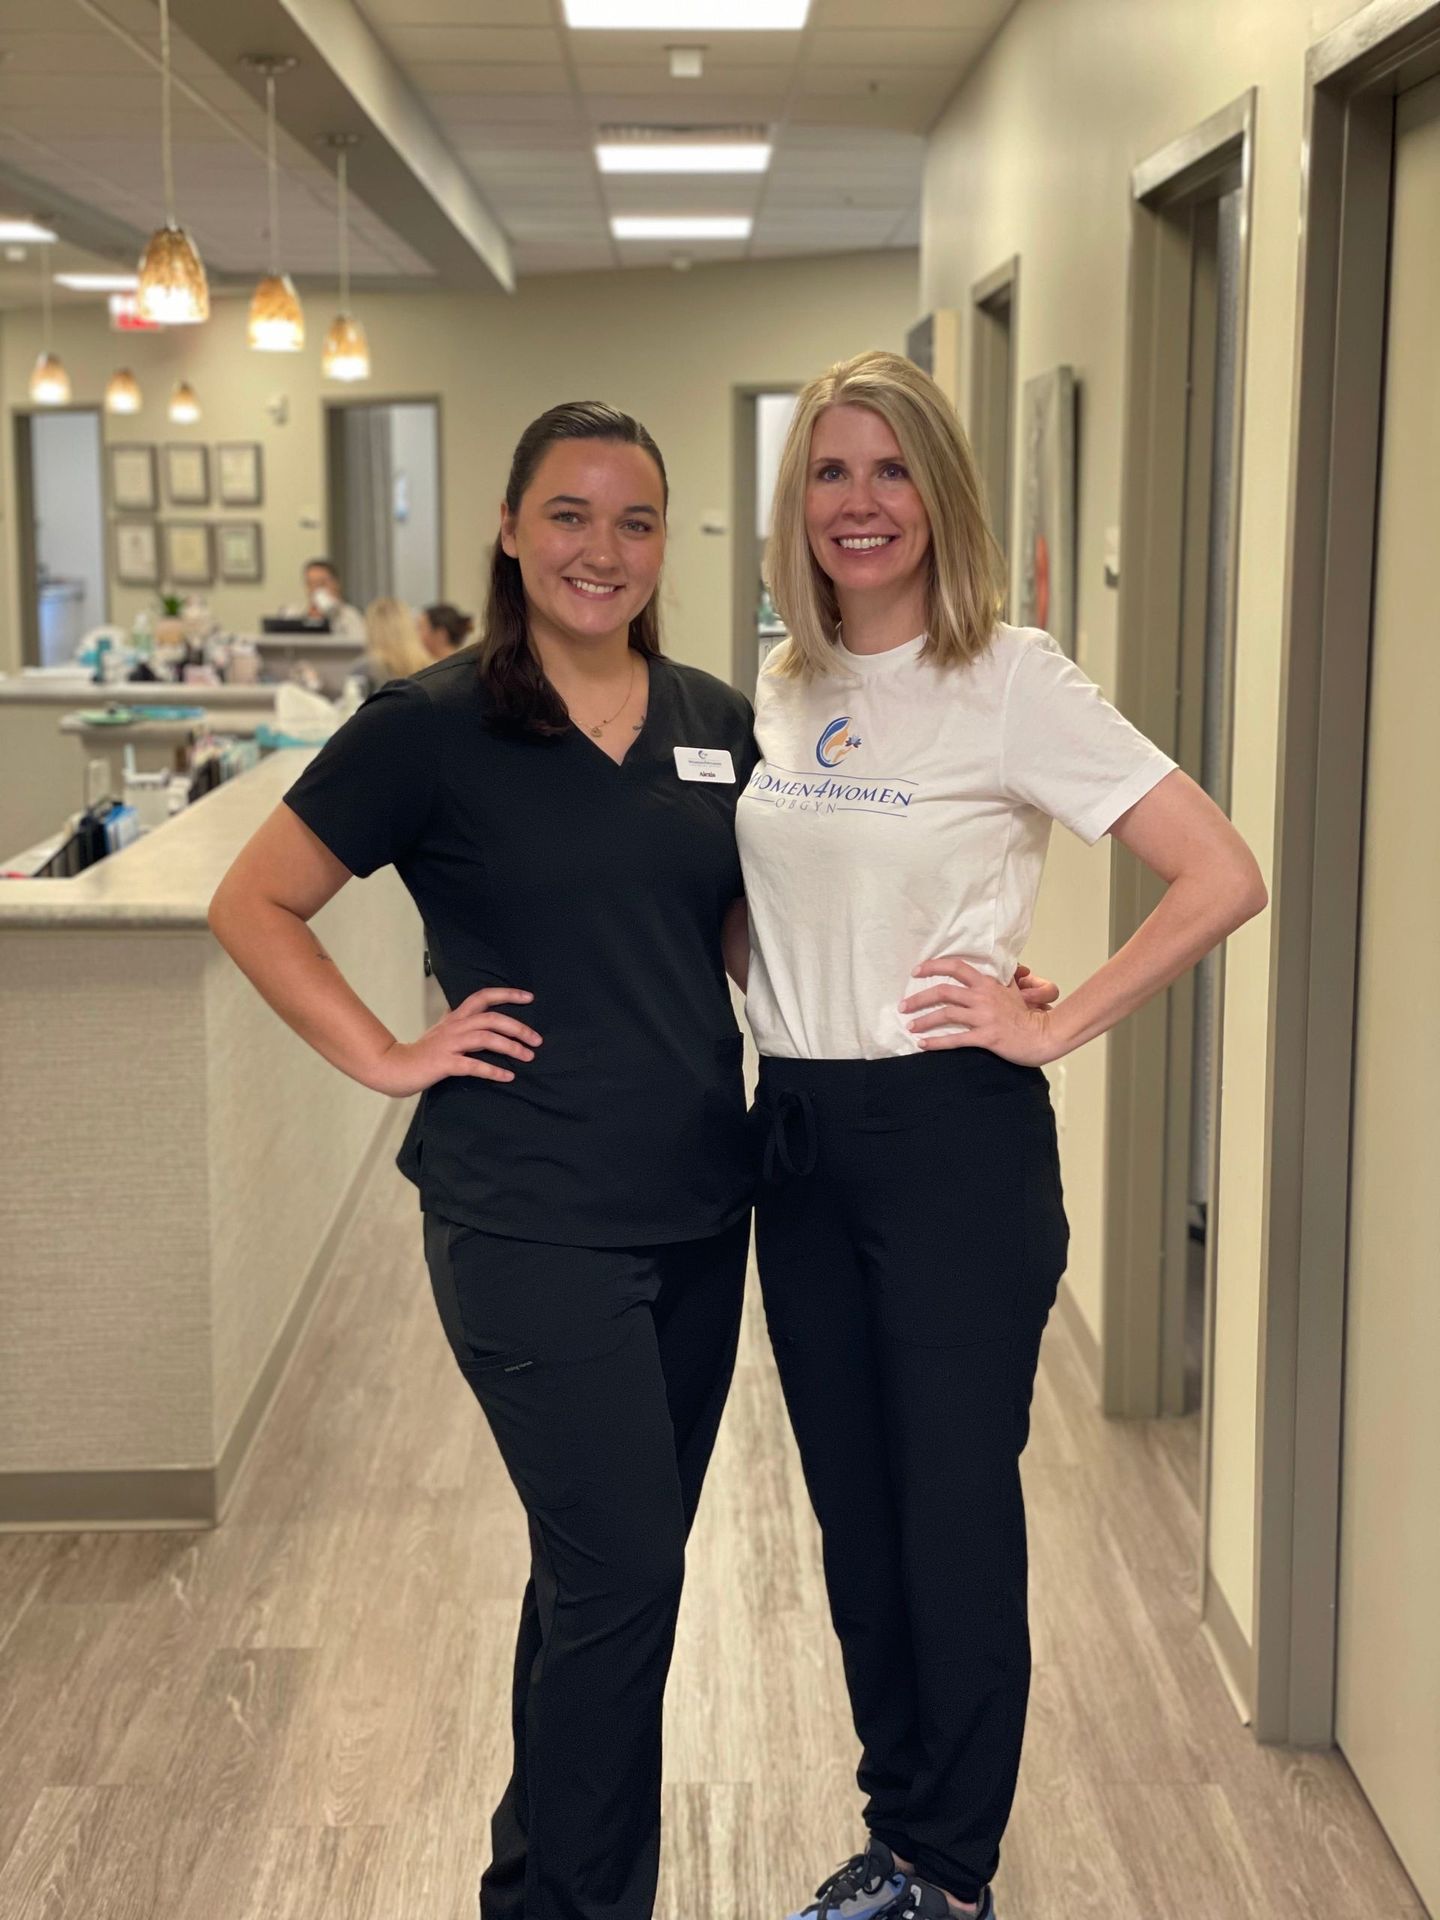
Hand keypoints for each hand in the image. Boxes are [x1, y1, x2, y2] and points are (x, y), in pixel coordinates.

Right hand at [368, 987, 541, 1095]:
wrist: (395, 1067)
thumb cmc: (422, 1051)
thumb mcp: (442, 1030)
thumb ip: (459, 1020)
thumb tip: (478, 1013)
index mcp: (455, 1017)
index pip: (483, 997)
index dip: (506, 994)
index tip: (529, 997)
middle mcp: (454, 1027)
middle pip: (491, 1019)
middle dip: (518, 1028)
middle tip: (537, 1040)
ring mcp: (449, 1045)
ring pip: (485, 1039)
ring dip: (510, 1047)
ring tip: (528, 1056)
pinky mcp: (445, 1064)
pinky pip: (473, 1066)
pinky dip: (493, 1070)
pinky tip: (507, 1076)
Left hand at [900, 957, 1059, 1066]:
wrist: (1043, 1035)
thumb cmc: (1027, 1014)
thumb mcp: (1012, 990)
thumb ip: (998, 980)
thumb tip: (991, 968)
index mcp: (987, 984)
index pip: (956, 967)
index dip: (933, 967)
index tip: (916, 971)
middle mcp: (983, 997)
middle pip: (944, 991)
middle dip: (919, 998)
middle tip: (903, 1006)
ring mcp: (984, 1017)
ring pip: (946, 1014)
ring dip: (924, 1020)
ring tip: (910, 1026)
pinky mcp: (986, 1037)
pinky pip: (956, 1039)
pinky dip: (936, 1042)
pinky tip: (923, 1044)